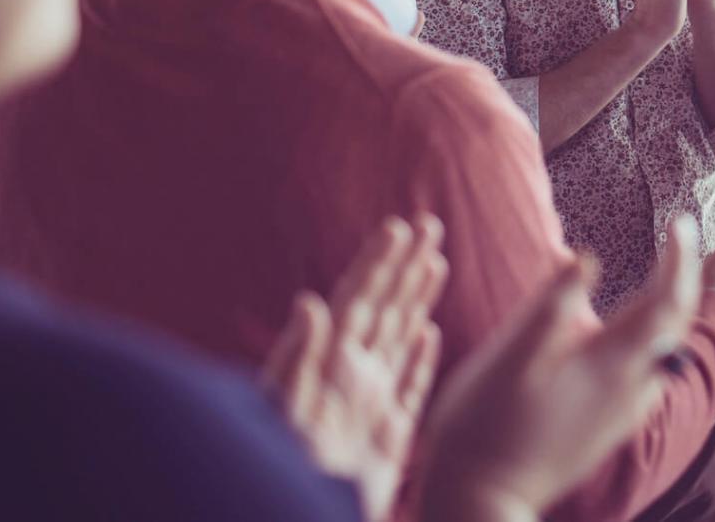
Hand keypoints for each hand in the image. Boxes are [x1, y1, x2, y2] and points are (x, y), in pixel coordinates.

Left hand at [262, 215, 448, 521]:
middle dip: (406, 266)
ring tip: (435, 259)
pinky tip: (429, 332)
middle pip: (384, 309)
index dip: (377, 264)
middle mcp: (349, 379)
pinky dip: (422, 357)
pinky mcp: (386, 441)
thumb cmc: (279, 471)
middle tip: (430, 223)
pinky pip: (410, 389)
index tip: (398, 228)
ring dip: (417, 297)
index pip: (358, 302)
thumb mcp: (281, 415)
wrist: (288, 519)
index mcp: (329, 367)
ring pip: (399, 339)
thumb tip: (309, 302)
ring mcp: (368, 406)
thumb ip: (296, 359)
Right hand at [420, 220, 701, 521]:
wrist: (483, 502)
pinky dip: (652, 338)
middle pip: (676, 323)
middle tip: (675, 237)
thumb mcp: (509, 358)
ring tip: (659, 273)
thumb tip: (586, 257)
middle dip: (682, 275)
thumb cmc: (485, 427)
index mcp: (609, 365)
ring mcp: (623, 413)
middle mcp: (630, 390)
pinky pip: (649, 373)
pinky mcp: (611, 428)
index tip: (680, 222)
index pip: (669, 301)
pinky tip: (628, 333)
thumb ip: (550, 305)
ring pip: (665, 349)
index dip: (681, 258)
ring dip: (669, 307)